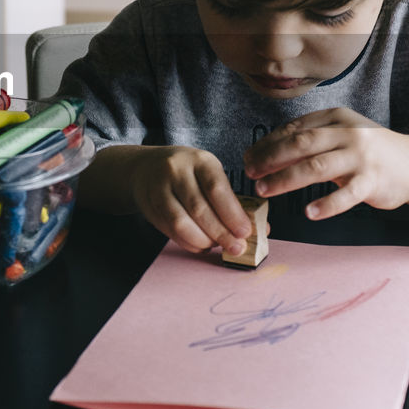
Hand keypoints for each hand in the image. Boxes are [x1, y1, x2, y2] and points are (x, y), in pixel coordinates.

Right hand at [128, 146, 258, 255]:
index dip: (232, 214)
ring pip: (180, 223)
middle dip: (220, 233)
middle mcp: (176, 171)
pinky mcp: (148, 206)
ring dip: (202, 240)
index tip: (245, 232)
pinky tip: (200, 245)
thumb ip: (232, 200)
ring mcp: (158, 188)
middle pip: (198, 208)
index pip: (216, 189)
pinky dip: (187, 243)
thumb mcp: (210, 174)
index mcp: (199, 161)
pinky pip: (169, 231)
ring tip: (216, 246)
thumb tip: (261, 229)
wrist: (147, 167)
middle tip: (235, 247)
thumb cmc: (188, 172)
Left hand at [243, 108, 408, 219]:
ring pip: (316, 167)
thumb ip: (308, 140)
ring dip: (286, 179)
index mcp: (335, 118)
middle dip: (270, 159)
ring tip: (265, 190)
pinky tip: (309, 213)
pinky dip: (327, 204)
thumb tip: (263, 153)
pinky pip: (347, 195)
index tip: (247, 159)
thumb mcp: (339, 135)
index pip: (293, 130)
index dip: (266, 144)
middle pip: (300, 144)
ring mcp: (361, 157)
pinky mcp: (373, 181)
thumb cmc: (367, 151)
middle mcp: (347, 133)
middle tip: (250, 173)